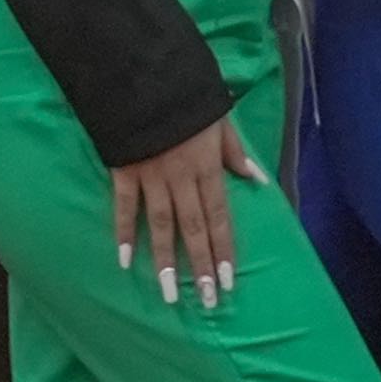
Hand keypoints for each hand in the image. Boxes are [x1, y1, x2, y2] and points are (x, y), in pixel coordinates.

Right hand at [108, 116, 266, 311]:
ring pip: (160, 226)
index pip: (220, 216)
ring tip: (169, 293)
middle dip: (201, 266)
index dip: (224, 249)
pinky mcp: (124, 173)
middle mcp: (182, 179)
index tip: (228, 280)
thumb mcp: (221, 122)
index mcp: (207, 168)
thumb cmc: (189, 101)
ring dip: (165, 261)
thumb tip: (258, 179)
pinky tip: (124, 260)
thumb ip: (235, 154)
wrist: (148, 80)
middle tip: (205, 300)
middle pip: (194, 228)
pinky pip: (123, 208)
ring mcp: (151, 178)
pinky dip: (123, 233)